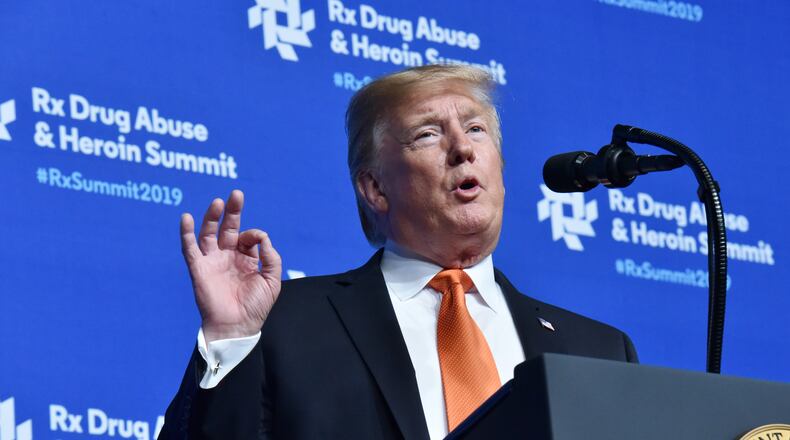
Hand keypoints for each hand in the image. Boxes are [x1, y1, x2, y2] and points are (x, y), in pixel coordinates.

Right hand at [180, 190, 281, 342]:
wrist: (237, 327)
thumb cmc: (255, 306)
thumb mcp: (272, 280)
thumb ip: (271, 257)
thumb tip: (261, 236)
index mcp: (246, 259)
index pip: (248, 237)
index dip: (254, 234)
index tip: (258, 240)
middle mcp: (228, 257)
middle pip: (228, 228)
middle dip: (232, 211)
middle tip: (236, 194)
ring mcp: (212, 261)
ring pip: (209, 233)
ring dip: (212, 217)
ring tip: (217, 202)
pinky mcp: (199, 269)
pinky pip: (190, 248)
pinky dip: (186, 233)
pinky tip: (186, 218)